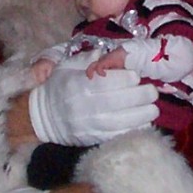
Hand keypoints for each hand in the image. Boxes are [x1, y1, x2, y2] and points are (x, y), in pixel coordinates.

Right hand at [28, 52, 157, 145]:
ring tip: (151, 108)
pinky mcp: (94, 138)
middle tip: (150, 92)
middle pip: (125, 100)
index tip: (135, 77)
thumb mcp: (65, 68)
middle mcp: (87, 105)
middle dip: (144, 95)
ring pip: (127, 120)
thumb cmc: (57, 88)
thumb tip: (106, 54)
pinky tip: (142, 122)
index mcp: (80, 84)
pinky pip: (121, 135)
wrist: (41, 117)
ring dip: (145, 113)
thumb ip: (87, 60)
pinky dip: (136, 129)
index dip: (130, 77)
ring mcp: (91, 124)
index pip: (114, 80)